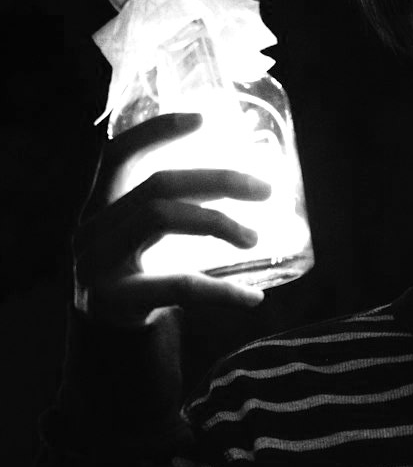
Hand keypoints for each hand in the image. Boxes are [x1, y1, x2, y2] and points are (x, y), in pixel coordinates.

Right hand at [72, 112, 272, 329]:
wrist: (107, 348)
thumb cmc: (142, 280)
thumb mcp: (147, 241)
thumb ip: (176, 210)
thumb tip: (254, 184)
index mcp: (102, 207)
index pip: (118, 155)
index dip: (157, 131)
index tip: (204, 118)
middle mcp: (92, 229)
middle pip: (157, 185)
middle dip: (217, 180)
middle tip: (266, 190)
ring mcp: (97, 264)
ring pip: (160, 218)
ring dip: (219, 223)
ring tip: (255, 238)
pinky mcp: (113, 300)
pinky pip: (176, 285)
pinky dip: (222, 292)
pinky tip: (252, 298)